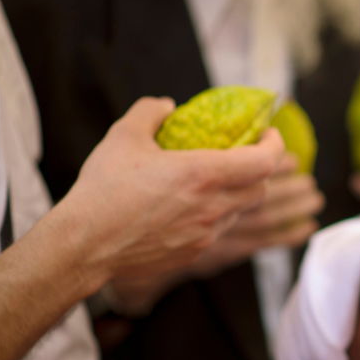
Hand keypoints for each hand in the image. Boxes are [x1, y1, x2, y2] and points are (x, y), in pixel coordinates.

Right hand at [54, 97, 284, 288]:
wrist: (84, 245)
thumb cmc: (103, 190)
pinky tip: (189, 209)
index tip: (267, 135)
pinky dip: (215, 217)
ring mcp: (206, 234)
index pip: (265, 161)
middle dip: (258, 171)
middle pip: (260, 189)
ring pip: (240, 212)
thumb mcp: (123, 137)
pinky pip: (218, 232)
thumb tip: (167, 105)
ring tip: (211, 183)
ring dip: (236, 195)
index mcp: (203, 174)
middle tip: (242, 157)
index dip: (274, 145)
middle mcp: (213, 206)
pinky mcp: (195, 253)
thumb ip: (149, 113)